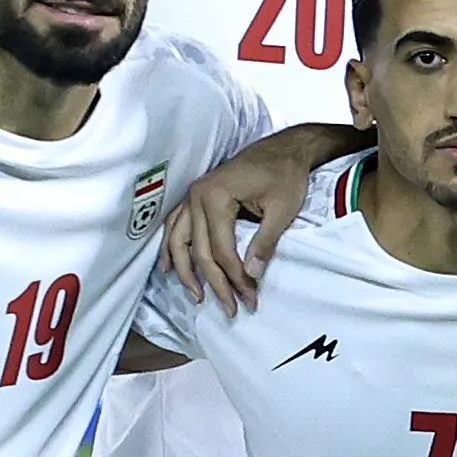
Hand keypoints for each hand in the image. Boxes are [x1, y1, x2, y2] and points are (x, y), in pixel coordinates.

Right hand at [164, 130, 335, 311]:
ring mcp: (193, 196)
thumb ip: (264, 243)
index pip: (222, 249)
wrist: (285, 149)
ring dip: (186, 271)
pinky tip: (170, 267)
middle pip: (200, 250)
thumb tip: (251, 275)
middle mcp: (197, 196)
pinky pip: (176, 226)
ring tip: (197, 296)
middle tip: (231, 308)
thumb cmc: (285, 175)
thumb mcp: (282, 210)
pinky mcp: (196, 197)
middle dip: (216, 282)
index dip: (235, 277)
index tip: (250, 297)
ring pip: (179, 240)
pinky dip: (172, 247)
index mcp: (216, 197)